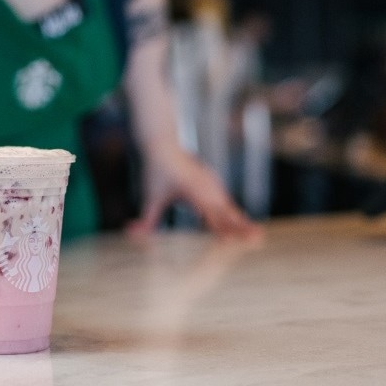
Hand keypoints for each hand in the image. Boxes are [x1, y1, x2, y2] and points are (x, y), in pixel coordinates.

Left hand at [126, 145, 262, 239]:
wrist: (163, 145)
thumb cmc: (156, 171)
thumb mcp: (150, 196)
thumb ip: (146, 219)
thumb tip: (129, 233)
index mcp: (191, 189)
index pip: (209, 211)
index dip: (221, 225)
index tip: (230, 238)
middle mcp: (205, 186)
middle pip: (226, 210)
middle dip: (240, 225)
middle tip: (257, 239)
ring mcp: (212, 183)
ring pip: (229, 205)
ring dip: (242, 220)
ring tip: (256, 237)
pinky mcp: (213, 183)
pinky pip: (227, 201)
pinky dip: (236, 214)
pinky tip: (245, 226)